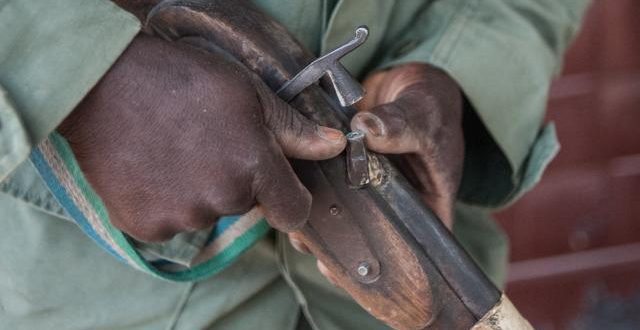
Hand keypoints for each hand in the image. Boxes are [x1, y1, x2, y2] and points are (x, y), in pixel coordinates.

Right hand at [58, 35, 345, 241]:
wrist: (100, 83)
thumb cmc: (180, 80)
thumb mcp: (247, 94)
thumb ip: (293, 130)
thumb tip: (333, 147)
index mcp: (254, 167)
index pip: (293, 213)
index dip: (287, 199)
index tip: (272, 184)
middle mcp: (221, 199)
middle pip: (243, 206)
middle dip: (233, 182)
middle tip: (205, 144)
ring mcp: (180, 216)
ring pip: (203, 213)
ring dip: (194, 192)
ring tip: (171, 149)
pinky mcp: (144, 226)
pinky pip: (168, 222)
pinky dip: (162, 202)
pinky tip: (149, 167)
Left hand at [289, 63, 464, 282]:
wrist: (408, 84)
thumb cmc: (431, 105)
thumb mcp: (423, 115)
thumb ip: (400, 126)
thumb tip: (366, 131)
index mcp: (426, 202)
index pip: (415, 245)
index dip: (391, 264)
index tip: (361, 274)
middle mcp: (395, 203)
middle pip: (373, 238)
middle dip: (346, 250)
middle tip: (321, 256)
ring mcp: (368, 188)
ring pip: (346, 216)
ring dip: (323, 225)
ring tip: (301, 234)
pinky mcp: (344, 170)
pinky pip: (328, 187)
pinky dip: (311, 193)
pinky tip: (292, 198)